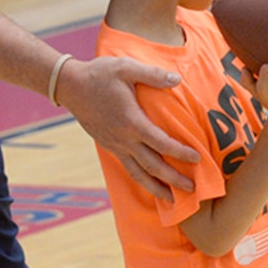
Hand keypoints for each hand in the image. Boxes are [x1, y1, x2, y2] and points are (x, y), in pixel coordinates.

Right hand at [61, 54, 201, 199]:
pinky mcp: (109, 146)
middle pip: (152, 166)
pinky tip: (150, 182)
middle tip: (192, 190)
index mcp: (132, 122)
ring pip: (138, 173)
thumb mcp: (126, 68)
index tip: (197, 159)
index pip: (161, 143)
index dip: (180, 153)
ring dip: (156, 188)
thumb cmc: (99, 75)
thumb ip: (152, 74)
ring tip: (172, 199)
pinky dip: (141, 178)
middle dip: (173, 179)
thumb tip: (177, 79)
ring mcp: (115, 145)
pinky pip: (128, 167)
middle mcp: (124, 139)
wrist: (70, 87)